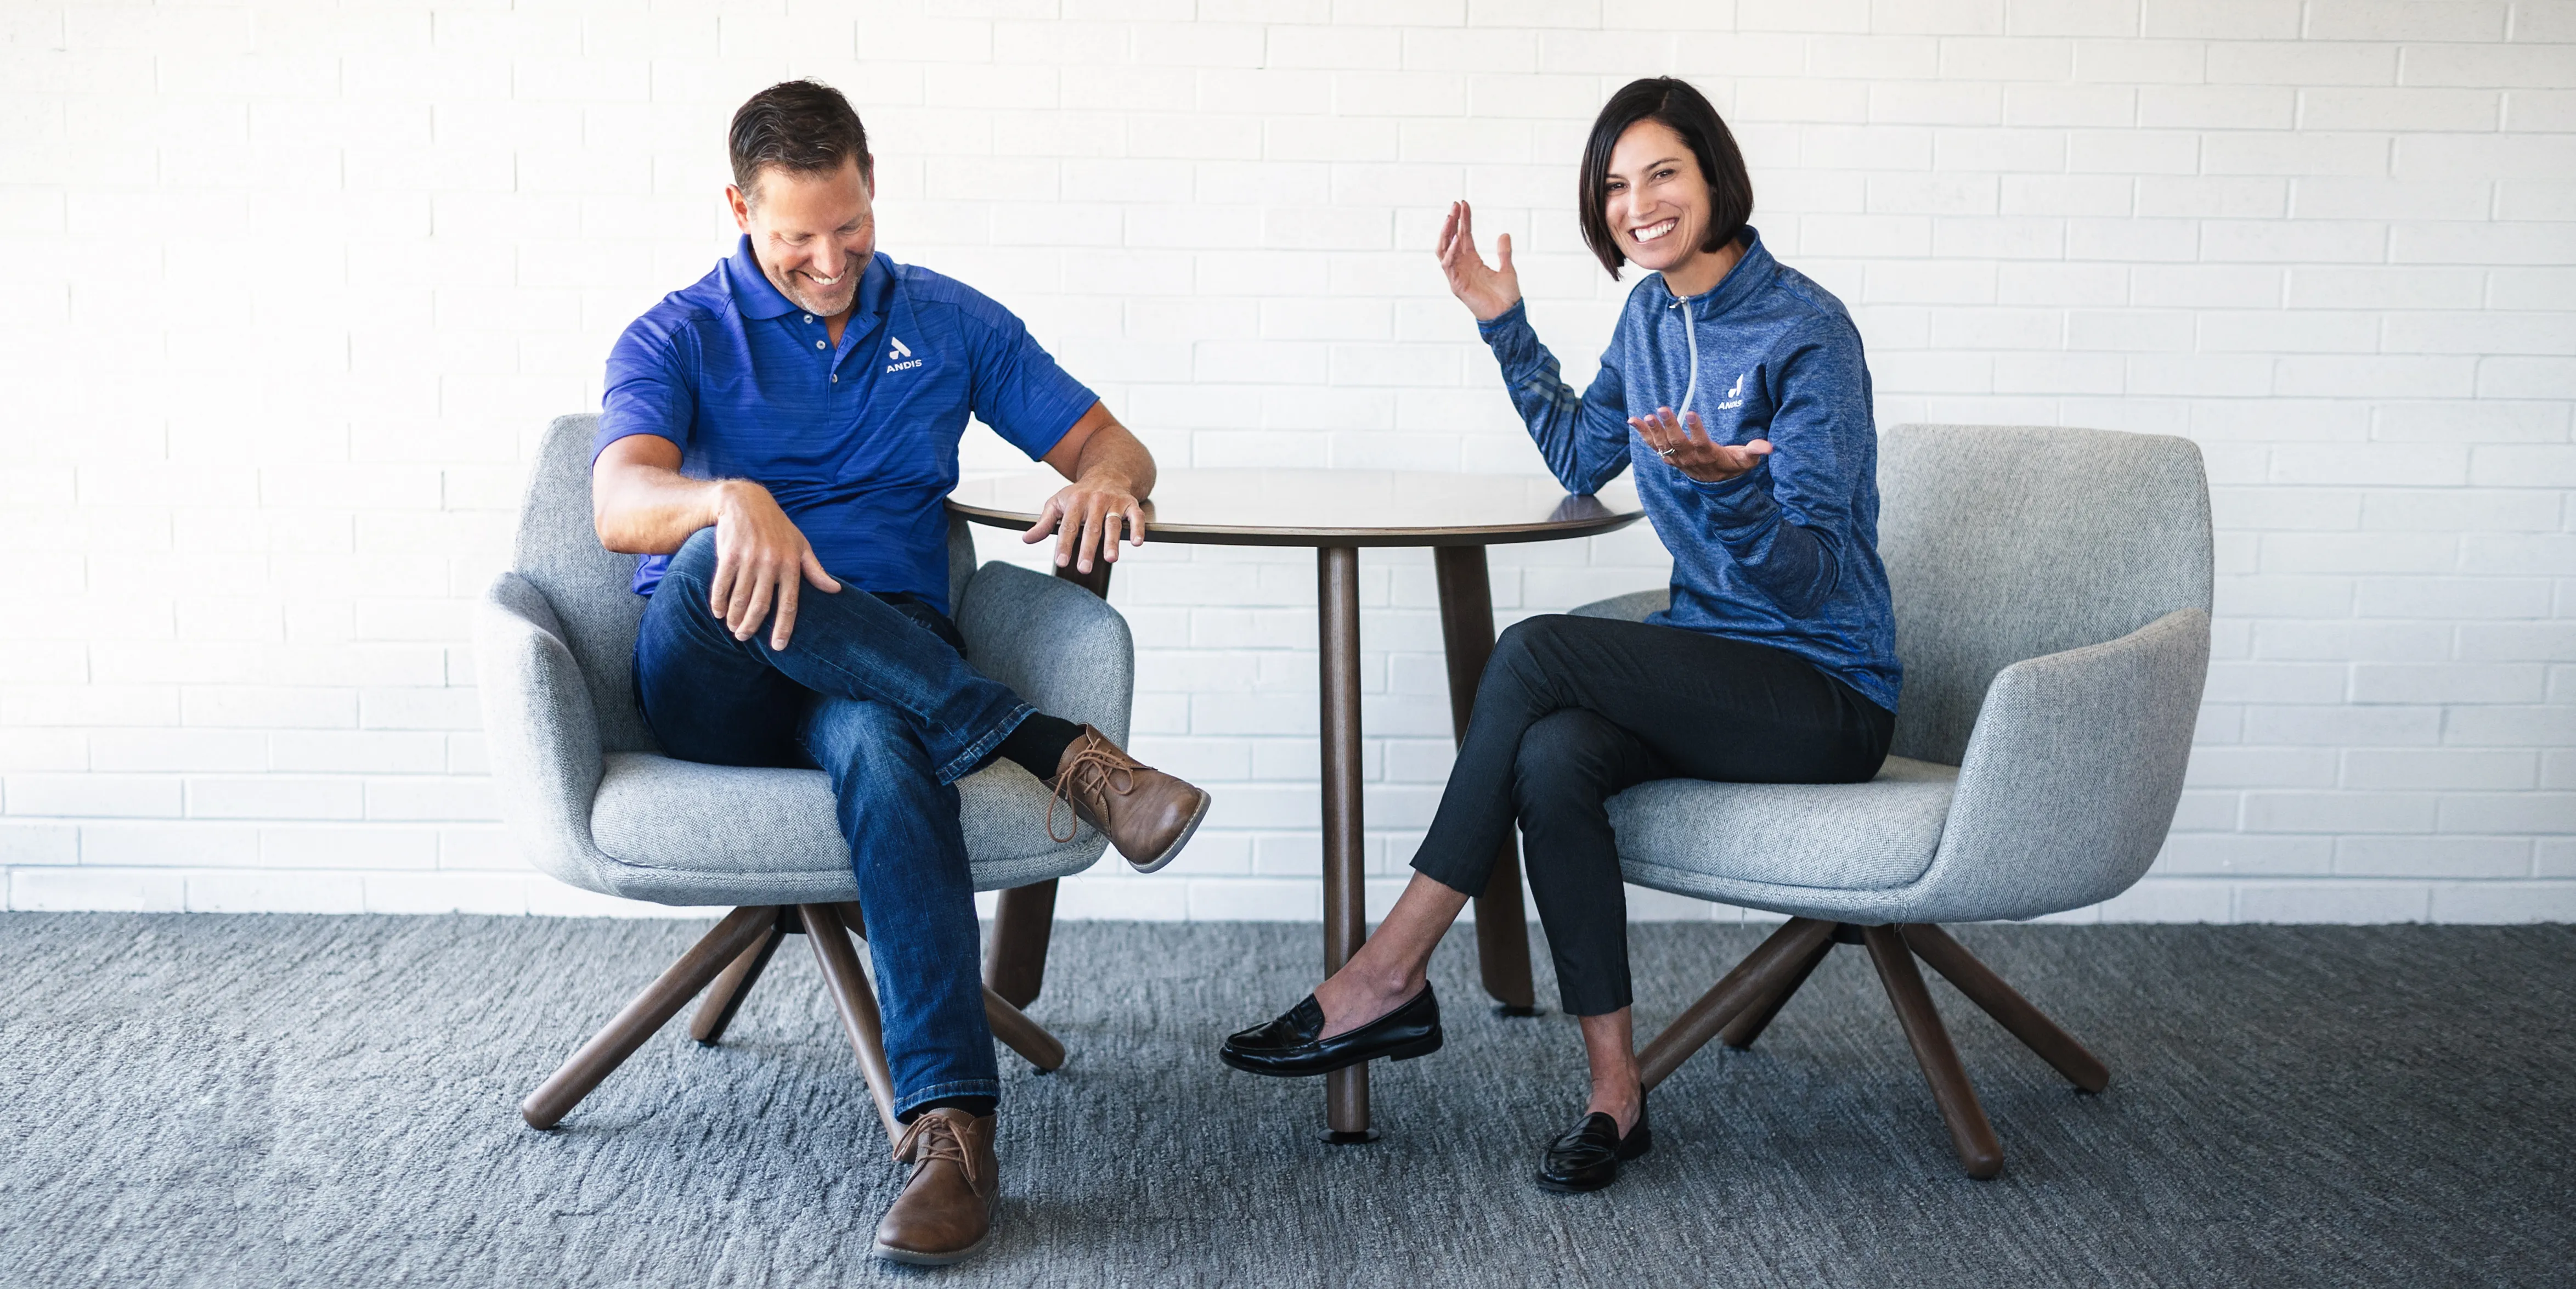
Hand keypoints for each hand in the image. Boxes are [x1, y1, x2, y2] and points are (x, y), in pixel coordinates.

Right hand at [707, 480, 840, 650]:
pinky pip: (722, 584)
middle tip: (744, 637)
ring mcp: (749, 559)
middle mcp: (771, 563)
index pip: (789, 604)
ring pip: (741, 598)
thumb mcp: (800, 545)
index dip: (784, 628)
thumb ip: (815, 570)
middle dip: (752, 626)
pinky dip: (718, 601)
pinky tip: (718, 612)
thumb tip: (836, 590)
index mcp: (791, 565)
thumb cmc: (777, 527)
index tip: (779, 646)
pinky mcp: (729, 554)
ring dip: (735, 618)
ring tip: (733, 628)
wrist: (746, 500)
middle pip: (761, 606)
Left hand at [1022, 471, 1145, 574]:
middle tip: (1084, 567)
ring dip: (1112, 542)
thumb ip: (1044, 523)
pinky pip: (1136, 517)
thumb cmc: (1080, 494)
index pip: (1068, 526)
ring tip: (1110, 558)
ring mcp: (1114, 502)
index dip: (1065, 545)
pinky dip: (1138, 529)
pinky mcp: (1130, 504)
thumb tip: (1027, 539)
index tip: (1062, 561)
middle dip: (1088, 549)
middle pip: (1091, 528)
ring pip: (1113, 524)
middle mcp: (1095, 501)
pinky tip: (1137, 542)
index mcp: (1075, 501)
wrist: (1107, 473)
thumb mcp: (1058, 503)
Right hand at [1435, 200, 1520, 322]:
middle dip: (1452, 222)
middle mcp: (1462, 266)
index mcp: (1472, 261)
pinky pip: (1448, 265)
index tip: (1463, 203)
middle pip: (1451, 239)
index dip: (1463, 219)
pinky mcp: (1456, 285)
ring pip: (1444, 250)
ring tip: (1451, 217)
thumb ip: (1504, 252)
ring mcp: (1457, 275)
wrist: (1507, 315)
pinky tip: (1457, 239)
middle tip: (1455, 205)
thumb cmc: (1506, 297)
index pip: (1464, 235)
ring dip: (1446, 233)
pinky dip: (1451, 252)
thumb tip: (1504, 234)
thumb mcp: (1507, 269)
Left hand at [1630, 407, 1771, 484]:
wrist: (1716, 485)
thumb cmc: (1731, 467)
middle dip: (1670, 426)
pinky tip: (1632, 420)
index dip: (1697, 430)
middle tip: (1663, 409)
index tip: (1692, 413)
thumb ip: (1754, 452)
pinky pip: (1653, 445)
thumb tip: (1768, 447)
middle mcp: (1690, 459)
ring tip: (1646, 415)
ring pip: (1663, 444)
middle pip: (1678, 442)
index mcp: (1709, 456)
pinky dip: (1642, 434)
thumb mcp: (1745, 461)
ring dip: (1654, 430)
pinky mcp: (1668, 457)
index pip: (1702, 443)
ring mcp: (1677, 459)